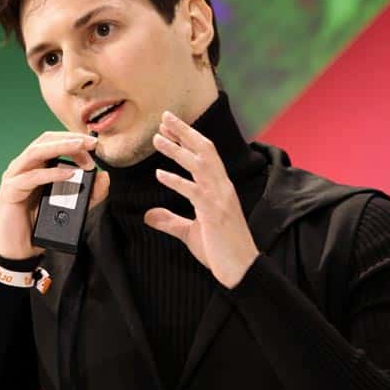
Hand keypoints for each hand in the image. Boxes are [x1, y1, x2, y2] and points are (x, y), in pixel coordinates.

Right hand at [0, 131, 110, 259]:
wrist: (20, 250)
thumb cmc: (40, 225)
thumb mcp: (74, 209)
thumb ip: (90, 194)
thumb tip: (104, 176)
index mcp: (36, 165)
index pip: (54, 142)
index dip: (74, 140)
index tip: (95, 147)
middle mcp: (24, 166)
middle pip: (45, 140)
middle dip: (69, 139)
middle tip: (91, 143)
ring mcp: (15, 176)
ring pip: (36, 152)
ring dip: (60, 147)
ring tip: (80, 148)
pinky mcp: (10, 191)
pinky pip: (31, 177)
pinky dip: (51, 173)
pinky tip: (68, 174)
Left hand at [143, 110, 259, 288]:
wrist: (240, 271)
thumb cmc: (220, 252)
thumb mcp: (190, 233)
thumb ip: (171, 221)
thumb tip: (148, 215)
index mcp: (220, 189)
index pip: (205, 154)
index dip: (188, 138)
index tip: (168, 127)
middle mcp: (223, 188)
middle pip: (205, 150)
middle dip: (184, 132)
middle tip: (164, 117)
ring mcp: (220, 199)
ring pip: (200, 164)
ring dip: (178, 149)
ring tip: (157, 139)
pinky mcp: (214, 213)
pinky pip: (194, 191)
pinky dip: (176, 181)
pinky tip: (160, 174)